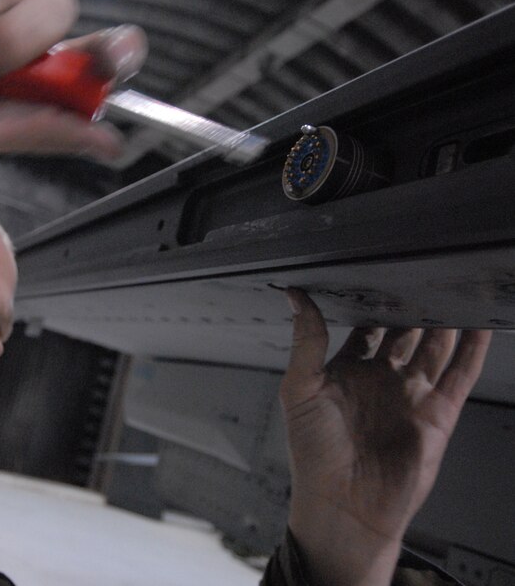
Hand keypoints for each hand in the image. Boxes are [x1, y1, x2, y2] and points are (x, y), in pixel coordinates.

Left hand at [281, 289, 491, 585]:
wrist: (344, 505)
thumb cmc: (314, 453)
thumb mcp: (299, 388)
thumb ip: (306, 341)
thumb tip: (296, 298)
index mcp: (346, 371)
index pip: (366, 327)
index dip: (373, 302)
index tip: (379, 270)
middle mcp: (381, 380)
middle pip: (404, 333)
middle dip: (413, 305)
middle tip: (423, 270)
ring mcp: (410, 395)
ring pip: (434, 348)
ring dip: (444, 321)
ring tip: (453, 286)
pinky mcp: (437, 414)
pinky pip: (459, 375)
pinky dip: (472, 349)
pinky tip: (478, 324)